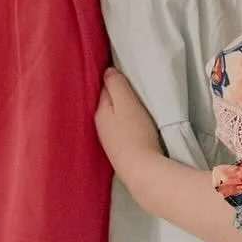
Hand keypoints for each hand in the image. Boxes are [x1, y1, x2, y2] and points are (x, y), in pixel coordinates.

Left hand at [94, 67, 163, 182]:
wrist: (142, 171)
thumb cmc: (135, 133)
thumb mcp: (126, 102)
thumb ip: (116, 84)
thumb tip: (108, 70)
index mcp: (99, 111)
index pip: (104, 88)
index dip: (115, 80)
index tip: (126, 75)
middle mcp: (100, 127)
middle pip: (108, 104)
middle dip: (118, 96)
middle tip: (134, 90)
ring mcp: (109, 142)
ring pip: (114, 118)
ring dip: (122, 112)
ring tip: (136, 108)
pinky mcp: (120, 153)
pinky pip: (121, 131)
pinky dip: (126, 126)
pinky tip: (135, 128)